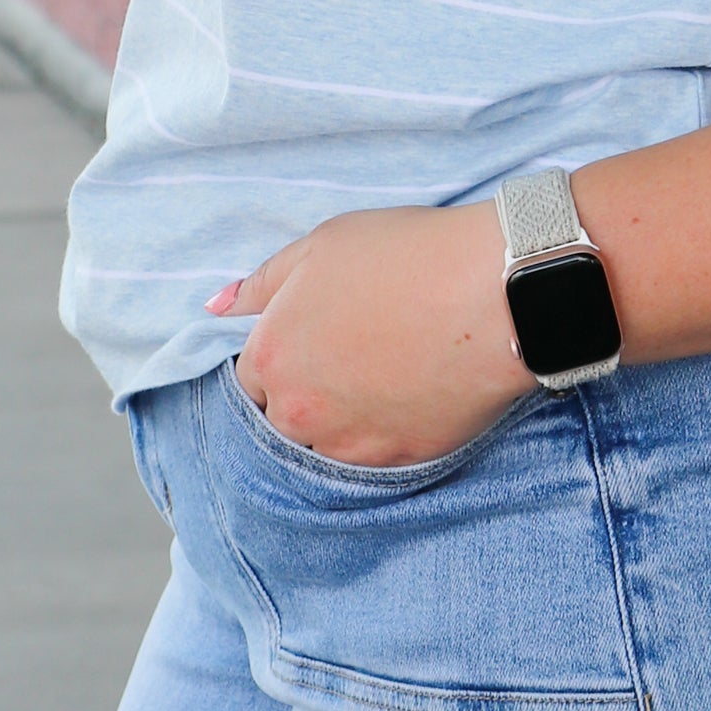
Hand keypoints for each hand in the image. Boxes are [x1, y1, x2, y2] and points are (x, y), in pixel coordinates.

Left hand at [209, 204, 521, 468]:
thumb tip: (215, 308)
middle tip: (353, 361)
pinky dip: (382, 437)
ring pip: (325, 449)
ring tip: (383, 381)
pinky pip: (372, 460)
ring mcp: (347, 444)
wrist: (494, 292)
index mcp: (271, 355)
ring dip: (341, 424)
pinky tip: (408, 397)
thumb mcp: (321, 247)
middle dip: (306, 397)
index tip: (317, 342)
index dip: (283, 359)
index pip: (251, 380)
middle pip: (282, 421)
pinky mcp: (396, 463)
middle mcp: (298, 411)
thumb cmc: (408, 256)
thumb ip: (261, 284)